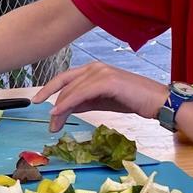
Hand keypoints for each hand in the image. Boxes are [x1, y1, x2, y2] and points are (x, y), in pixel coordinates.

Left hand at [33, 64, 164, 132]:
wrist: (155, 101)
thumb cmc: (131, 100)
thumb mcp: (101, 101)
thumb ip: (84, 101)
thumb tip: (65, 109)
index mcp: (93, 69)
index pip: (65, 78)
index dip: (49, 89)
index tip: (36, 101)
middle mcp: (95, 67)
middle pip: (65, 84)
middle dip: (54, 104)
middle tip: (49, 124)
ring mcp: (101, 72)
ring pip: (71, 90)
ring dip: (60, 109)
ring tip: (54, 125)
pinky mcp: (107, 81)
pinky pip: (81, 93)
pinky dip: (68, 103)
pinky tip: (59, 113)